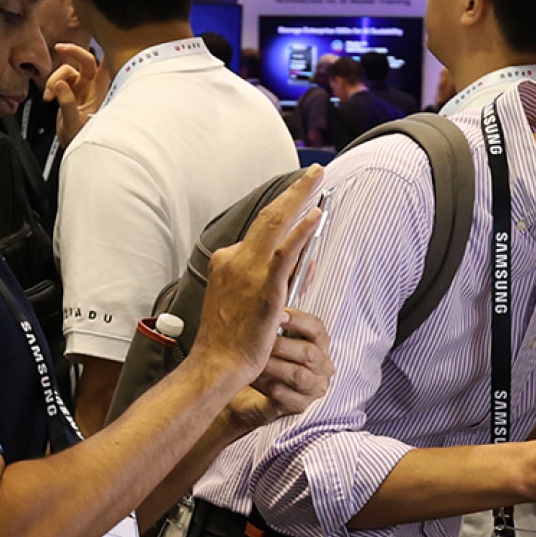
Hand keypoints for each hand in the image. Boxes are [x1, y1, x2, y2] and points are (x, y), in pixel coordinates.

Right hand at [44, 42, 103, 147]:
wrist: (75, 151)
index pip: (105, 67)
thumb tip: (60, 85)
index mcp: (99, 92)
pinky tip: (48, 97)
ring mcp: (81, 89)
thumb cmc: (82, 141)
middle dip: (72, 52)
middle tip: (59, 48)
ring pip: (68, 70)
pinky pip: (59, 80)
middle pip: (86, 60)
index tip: (99, 38)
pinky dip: (51, 86)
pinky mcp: (70, 93)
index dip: (104, 51)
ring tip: (49, 95)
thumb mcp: (74, 124)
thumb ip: (67, 103)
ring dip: (55, 78)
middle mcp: (92, 88)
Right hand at [187, 166, 328, 382]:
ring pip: (276, 224)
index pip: (261, 233)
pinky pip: (285, 251)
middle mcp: (234, 258)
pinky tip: (316, 215)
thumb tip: (301, 263)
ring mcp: (248, 270)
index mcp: (227, 261)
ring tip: (318, 179)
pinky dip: (302, 230)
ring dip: (300, 198)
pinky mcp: (264, 286)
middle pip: (268, 216)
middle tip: (314, 172)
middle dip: (294, 191)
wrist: (217, 364)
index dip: (287, 216)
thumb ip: (270, 279)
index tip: (304, 201)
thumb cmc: (229, 340)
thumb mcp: (242, 301)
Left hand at [226, 308, 333, 429]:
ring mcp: (313, 388)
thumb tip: (268, 288)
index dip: (298, 320)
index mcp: (318, 344)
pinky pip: (286, 395)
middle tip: (259, 340)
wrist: (244, 394)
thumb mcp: (267, 335)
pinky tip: (254, 379)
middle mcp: (322, 366)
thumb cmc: (258, 360)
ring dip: (273, 366)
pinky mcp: (300, 406)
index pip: (317, 329)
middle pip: (309, 353)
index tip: (277, 314)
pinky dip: (267, 386)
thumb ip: (273, 316)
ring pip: (298, 375)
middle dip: (281, 345)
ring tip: (254, 361)